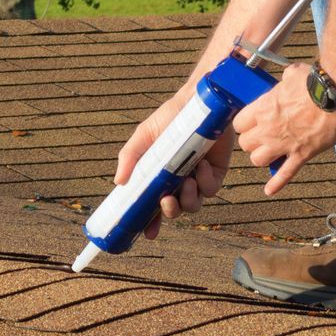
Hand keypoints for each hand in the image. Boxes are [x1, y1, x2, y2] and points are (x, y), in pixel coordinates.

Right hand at [113, 84, 231, 241]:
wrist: (197, 101)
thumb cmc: (169, 117)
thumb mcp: (144, 136)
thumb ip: (129, 157)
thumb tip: (118, 182)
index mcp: (160, 175)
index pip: (152, 205)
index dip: (150, 222)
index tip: (146, 233)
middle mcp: (178, 180)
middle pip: (174, 209)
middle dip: (169, 212)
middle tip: (166, 201)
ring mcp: (198, 177)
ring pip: (193, 204)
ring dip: (188, 200)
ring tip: (186, 181)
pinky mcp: (217, 172)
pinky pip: (211, 189)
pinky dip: (205, 183)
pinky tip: (201, 167)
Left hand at [231, 62, 335, 194]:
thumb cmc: (315, 82)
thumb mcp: (294, 73)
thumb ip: (285, 79)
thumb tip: (289, 77)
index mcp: (263, 108)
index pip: (239, 123)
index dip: (245, 124)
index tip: (253, 122)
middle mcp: (268, 129)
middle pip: (246, 144)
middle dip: (252, 141)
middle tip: (262, 137)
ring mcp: (284, 144)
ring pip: (258, 160)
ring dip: (262, 157)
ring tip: (270, 153)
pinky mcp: (302, 155)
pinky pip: (285, 174)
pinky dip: (277, 184)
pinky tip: (269, 190)